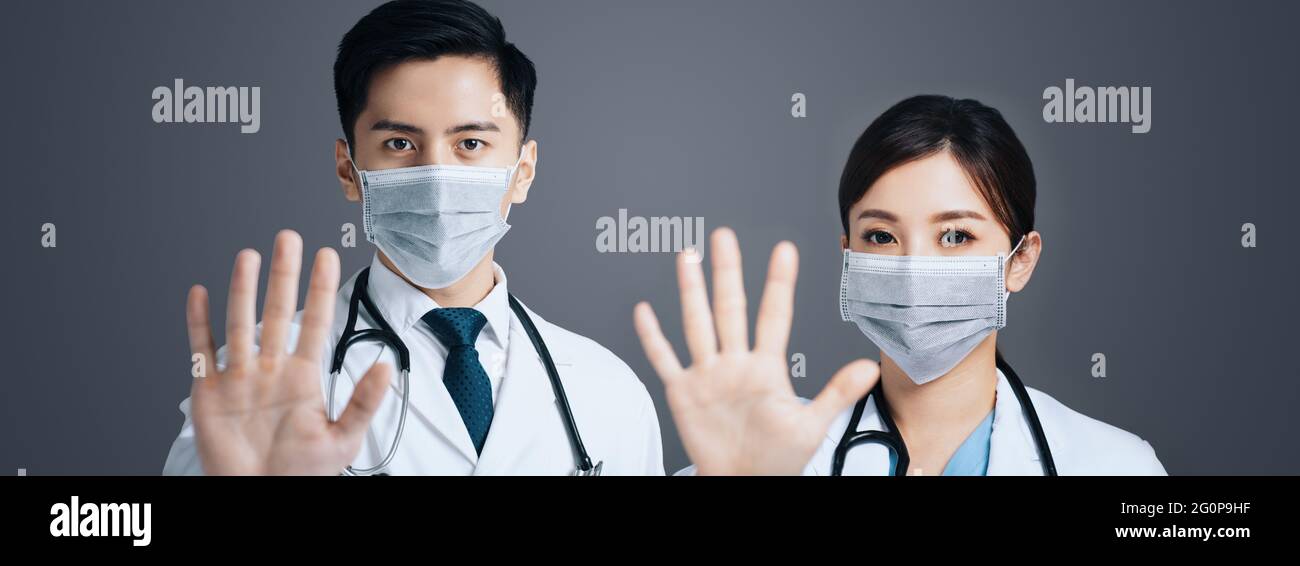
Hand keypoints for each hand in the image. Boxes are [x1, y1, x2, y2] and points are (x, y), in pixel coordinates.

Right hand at [185, 230, 390, 474]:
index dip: (320, 288)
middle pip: (278, 312)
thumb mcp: (344, 439)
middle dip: (284, 275)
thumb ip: (364, 401)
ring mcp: (240, 378)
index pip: (315, 321)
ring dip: (244, 290)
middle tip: (289, 239)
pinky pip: (201, 351)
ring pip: (241, 322)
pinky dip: (198, 324)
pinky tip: (200, 295)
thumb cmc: (302, 474)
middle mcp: (271, 370)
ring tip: (249, 257)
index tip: (327, 256)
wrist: (262, 496)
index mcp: (303, 377)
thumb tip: (385, 366)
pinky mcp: (210, 393)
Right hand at [634, 228, 878, 474]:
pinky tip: (645, 311)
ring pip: (697, 324)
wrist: (744, 482)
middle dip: (727, 272)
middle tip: (725, 237)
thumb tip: (868, 368)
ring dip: (692, 291)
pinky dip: (653, 337)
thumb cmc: (777, 459)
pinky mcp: (683, 392)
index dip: (779, 284)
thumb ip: (836, 393)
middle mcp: (735, 363)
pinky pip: (665, 359)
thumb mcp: (812, 426)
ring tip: (689, 257)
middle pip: (730, 308)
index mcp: (767, 367)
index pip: (774, 316)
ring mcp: (708, 374)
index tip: (785, 250)